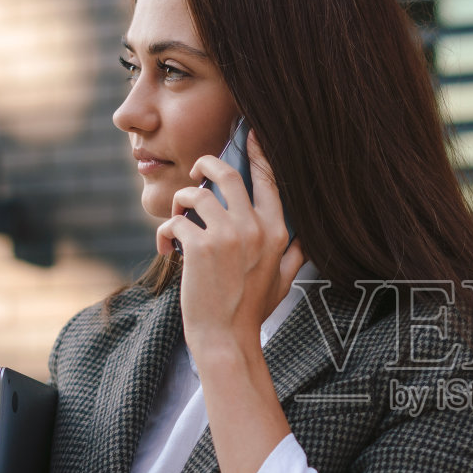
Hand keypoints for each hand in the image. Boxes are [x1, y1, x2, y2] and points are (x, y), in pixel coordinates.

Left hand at [156, 130, 304, 368]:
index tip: (249, 133)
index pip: (269, 179)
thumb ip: (295, 255)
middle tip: (194, 176)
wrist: (226, 338)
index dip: (257, 151)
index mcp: (277, 232)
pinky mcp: (200, 247)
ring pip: (194, 195)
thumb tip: (306, 240)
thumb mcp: (284, 281)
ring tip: (178, 223)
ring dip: (180, 204)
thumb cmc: (252, 311)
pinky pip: (175, 222)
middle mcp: (255, 227)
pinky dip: (165, 234)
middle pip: (226, 172)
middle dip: (204, 166)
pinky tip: (168, 251)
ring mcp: (227, 236)